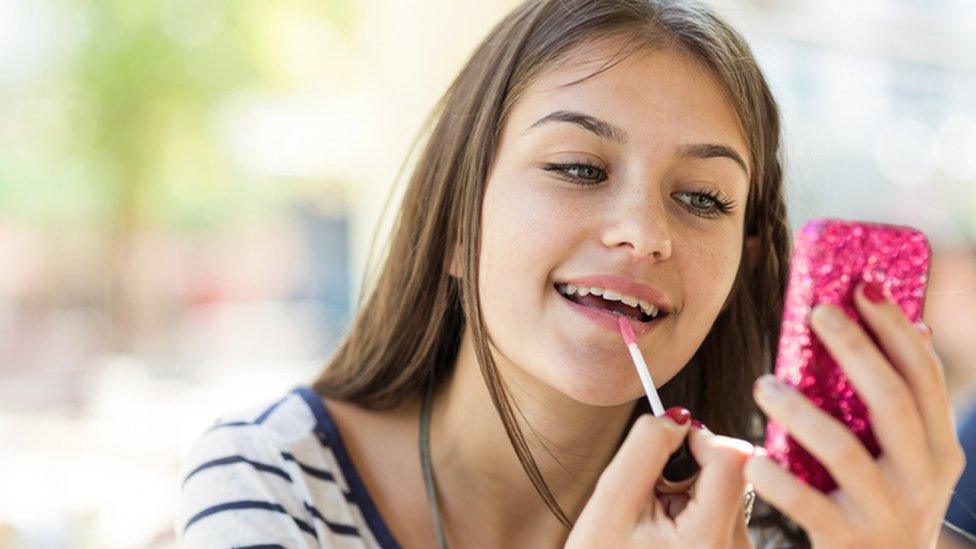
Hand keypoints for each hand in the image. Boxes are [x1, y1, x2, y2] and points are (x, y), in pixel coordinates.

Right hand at [566, 410, 754, 548]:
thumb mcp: (611, 502)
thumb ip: (646, 449)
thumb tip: (680, 415)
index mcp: (709, 539)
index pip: (732, 458)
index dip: (700, 438)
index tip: (668, 444)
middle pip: (734, 470)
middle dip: (691, 467)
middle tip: (653, 493)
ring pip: (729, 488)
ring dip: (690, 487)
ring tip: (656, 517)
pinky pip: (724, 509)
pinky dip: (695, 506)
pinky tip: (667, 530)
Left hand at [746, 281, 965, 547]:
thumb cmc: (880, 508)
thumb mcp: (908, 460)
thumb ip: (905, 404)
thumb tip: (914, 325)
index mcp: (938, 450)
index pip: (924, 377)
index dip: (897, 328)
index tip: (864, 286)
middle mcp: (922, 480)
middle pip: (891, 400)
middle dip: (856, 349)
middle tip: (817, 312)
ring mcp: (888, 512)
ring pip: (844, 449)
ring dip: (799, 410)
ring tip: (762, 384)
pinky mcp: (849, 540)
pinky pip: (806, 503)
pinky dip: (776, 477)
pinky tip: (753, 459)